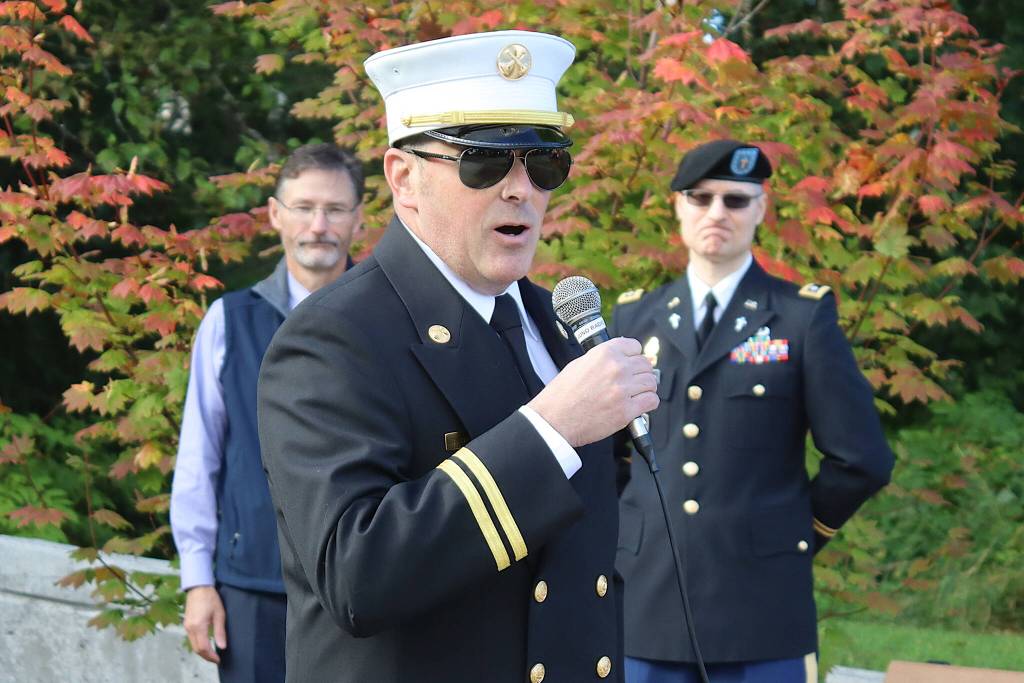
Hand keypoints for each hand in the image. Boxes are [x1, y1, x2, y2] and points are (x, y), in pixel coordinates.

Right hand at [183, 585, 226, 663]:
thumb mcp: (219, 614)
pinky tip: (206, 644)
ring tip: (213, 653)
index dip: (211, 656)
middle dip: (206, 656)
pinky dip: (198, 644)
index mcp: (198, 626)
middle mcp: (190, 628)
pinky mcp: (186, 624)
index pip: (203, 647)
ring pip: (193, 644)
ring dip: (202, 651)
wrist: (198, 587)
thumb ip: (220, 631)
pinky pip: (191, 638)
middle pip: (196, 649)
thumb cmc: (211, 598)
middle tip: (216, 659)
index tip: (218, 659)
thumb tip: (222, 646)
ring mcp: (187, 626)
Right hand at [528, 336, 657, 447]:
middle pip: (645, 365)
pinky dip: (648, 403)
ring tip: (636, 394)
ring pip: (651, 382)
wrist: (554, 419)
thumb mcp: (579, 364)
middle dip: (641, 373)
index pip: (635, 346)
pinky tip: (639, 405)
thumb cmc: (562, 395)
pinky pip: (651, 401)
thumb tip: (623, 358)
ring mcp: (623, 389)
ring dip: (646, 388)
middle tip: (633, 381)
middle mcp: (616, 368)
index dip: (634, 356)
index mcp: (604, 353)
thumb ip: (603, 359)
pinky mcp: (626, 410)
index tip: (632, 363)